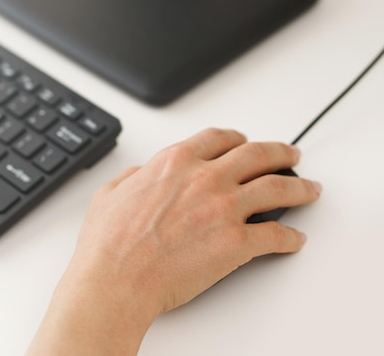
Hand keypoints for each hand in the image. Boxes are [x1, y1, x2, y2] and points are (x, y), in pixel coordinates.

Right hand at [26, 128, 321, 355]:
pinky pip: (277, 236)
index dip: (236, 138)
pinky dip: (290, 237)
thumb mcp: (110, 194)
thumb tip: (141, 174)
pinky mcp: (237, 242)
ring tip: (310, 190)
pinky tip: (294, 238)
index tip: (243, 143)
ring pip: (278, 187)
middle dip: (279, 153)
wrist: (115, 280)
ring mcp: (224, 208)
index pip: (217, 138)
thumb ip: (132, 177)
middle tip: (290, 156)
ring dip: (300, 187)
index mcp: (174, 163)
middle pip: (257, 154)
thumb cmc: (109, 244)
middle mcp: (205, 178)